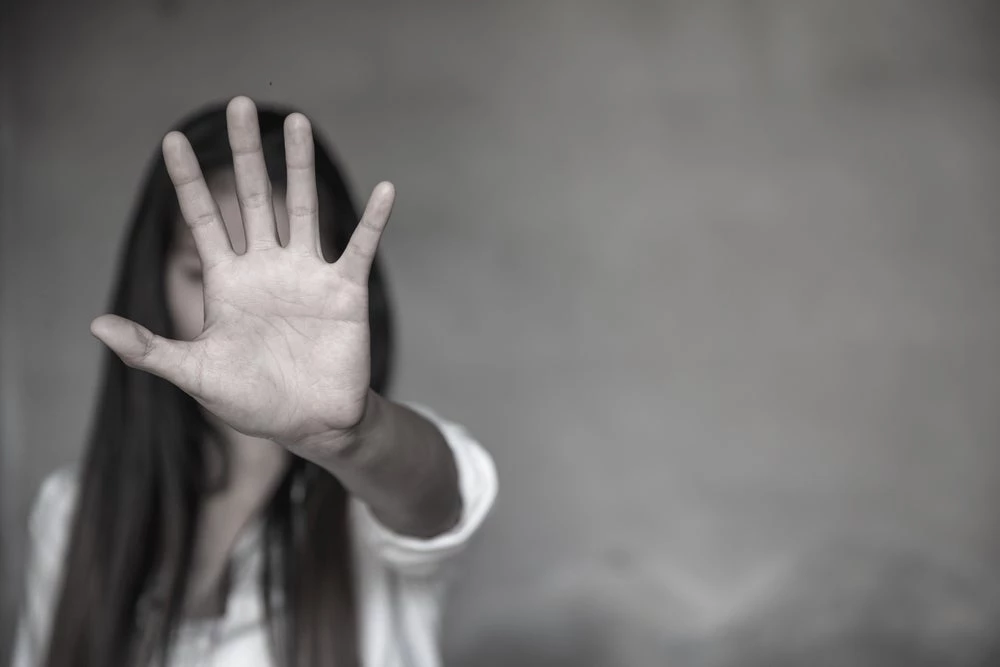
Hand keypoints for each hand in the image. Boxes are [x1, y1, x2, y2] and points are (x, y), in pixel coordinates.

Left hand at [91, 96, 393, 446]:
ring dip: (301, 167)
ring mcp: (307, 275)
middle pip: (255, 198)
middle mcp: (267, 268)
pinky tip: (385, 190)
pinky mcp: (345, 290)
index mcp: (228, 282)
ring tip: (298, 123)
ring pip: (302, 209)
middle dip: (246, 154)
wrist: (310, 424)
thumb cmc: (252, 400)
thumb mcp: (195, 374)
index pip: (204, 221)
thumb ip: (150, 350)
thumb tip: (94, 324)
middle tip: (241, 106)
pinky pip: (360, 247)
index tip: (170, 140)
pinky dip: (373, 221)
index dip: (188, 182)